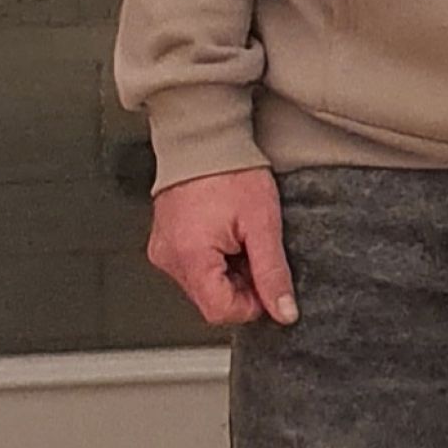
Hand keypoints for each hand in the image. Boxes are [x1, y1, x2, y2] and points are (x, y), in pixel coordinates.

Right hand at [146, 166, 299, 327]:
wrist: (206, 136)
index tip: (266, 281)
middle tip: (255, 248)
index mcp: (190, 257)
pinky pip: (192, 266)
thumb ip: (272, 272)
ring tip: (239, 235)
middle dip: (240, 284)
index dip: (251, 303)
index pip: (221, 312)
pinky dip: (213, 258)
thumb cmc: (231, 170)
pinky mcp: (164, 241)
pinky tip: (224, 232)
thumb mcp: (263, 222)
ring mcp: (163, 249)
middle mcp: (169, 258)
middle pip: (211, 299)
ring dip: (227, 271)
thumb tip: (284, 312)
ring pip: (203, 284)